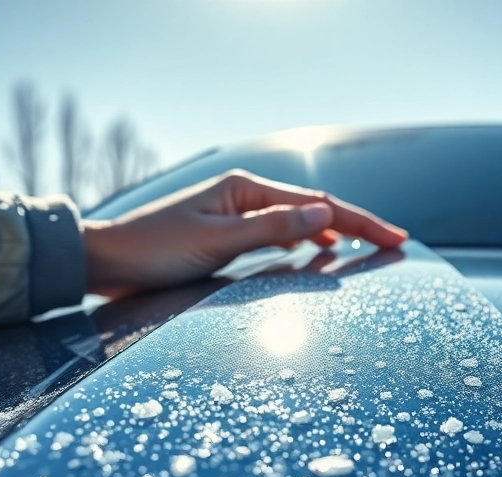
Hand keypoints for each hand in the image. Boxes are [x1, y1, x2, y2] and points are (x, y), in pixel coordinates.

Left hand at [81, 170, 407, 297]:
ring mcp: (237, 214)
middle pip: (315, 208)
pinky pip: (280, 235)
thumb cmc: (154, 251)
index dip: (360, 220)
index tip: (394, 237)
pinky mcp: (228, 234)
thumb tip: (327, 214)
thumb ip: (273, 229)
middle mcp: (244, 196)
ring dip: (334, 232)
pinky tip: (319, 251)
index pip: (318, 204)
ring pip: (300, 221)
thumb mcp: (217, 241)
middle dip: (356, 224)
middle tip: (395, 242)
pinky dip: (306, 242)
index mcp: (245, 189)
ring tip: (367, 246)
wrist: (106, 262)